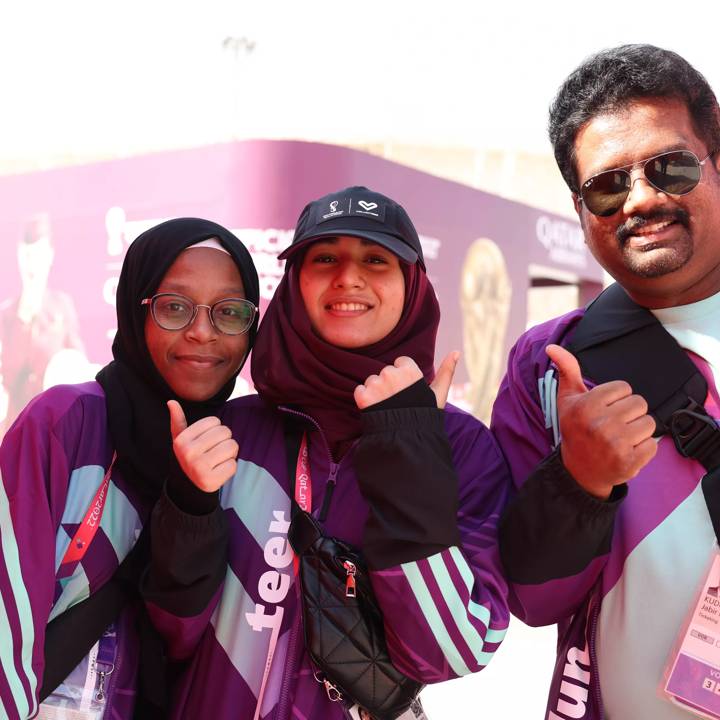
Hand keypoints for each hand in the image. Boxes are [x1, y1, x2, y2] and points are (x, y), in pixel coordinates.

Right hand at [168, 400, 238, 492]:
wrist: (189, 486)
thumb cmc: (190, 456)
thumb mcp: (181, 439)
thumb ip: (178, 420)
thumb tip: (171, 402)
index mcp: (181, 440)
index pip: (215, 421)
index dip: (215, 430)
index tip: (206, 442)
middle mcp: (188, 453)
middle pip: (225, 432)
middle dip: (224, 440)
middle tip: (214, 452)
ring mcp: (199, 468)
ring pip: (232, 446)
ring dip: (230, 454)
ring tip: (217, 461)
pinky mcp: (211, 480)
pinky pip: (233, 465)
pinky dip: (229, 468)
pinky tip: (218, 472)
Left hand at [353, 352, 458, 409]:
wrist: (407, 440)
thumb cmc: (425, 416)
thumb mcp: (439, 393)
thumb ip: (447, 371)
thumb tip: (457, 351)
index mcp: (409, 370)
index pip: (400, 363)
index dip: (404, 378)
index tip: (408, 392)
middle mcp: (391, 374)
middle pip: (386, 372)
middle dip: (390, 384)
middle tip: (398, 402)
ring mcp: (376, 385)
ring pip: (372, 381)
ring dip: (376, 392)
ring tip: (388, 408)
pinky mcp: (364, 397)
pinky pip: (360, 391)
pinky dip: (365, 400)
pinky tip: (376, 410)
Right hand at [547, 344, 656, 499]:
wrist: (578, 470)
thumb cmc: (575, 429)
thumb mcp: (568, 399)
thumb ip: (567, 370)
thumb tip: (552, 347)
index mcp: (587, 406)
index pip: (624, 387)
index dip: (616, 398)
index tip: (603, 410)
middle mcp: (601, 424)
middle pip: (639, 403)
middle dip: (629, 413)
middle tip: (612, 425)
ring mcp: (616, 444)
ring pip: (649, 423)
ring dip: (638, 430)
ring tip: (620, 438)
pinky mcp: (629, 462)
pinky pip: (653, 445)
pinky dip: (643, 449)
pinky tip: (625, 451)